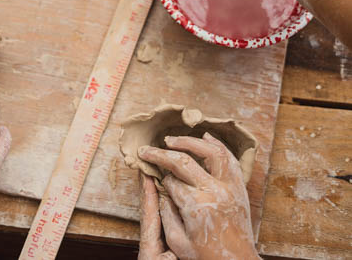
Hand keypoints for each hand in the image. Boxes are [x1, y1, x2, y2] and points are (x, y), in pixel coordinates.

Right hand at [138, 133, 259, 259]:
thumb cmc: (206, 256)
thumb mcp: (177, 240)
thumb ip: (166, 213)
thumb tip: (161, 191)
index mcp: (195, 205)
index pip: (170, 181)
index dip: (158, 177)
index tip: (150, 174)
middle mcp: (213, 191)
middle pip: (184, 160)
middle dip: (161, 153)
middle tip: (146, 150)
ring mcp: (229, 186)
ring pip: (210, 151)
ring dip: (189, 141)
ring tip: (172, 140)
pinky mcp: (239, 187)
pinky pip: (230, 159)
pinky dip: (218, 144)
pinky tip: (205, 137)